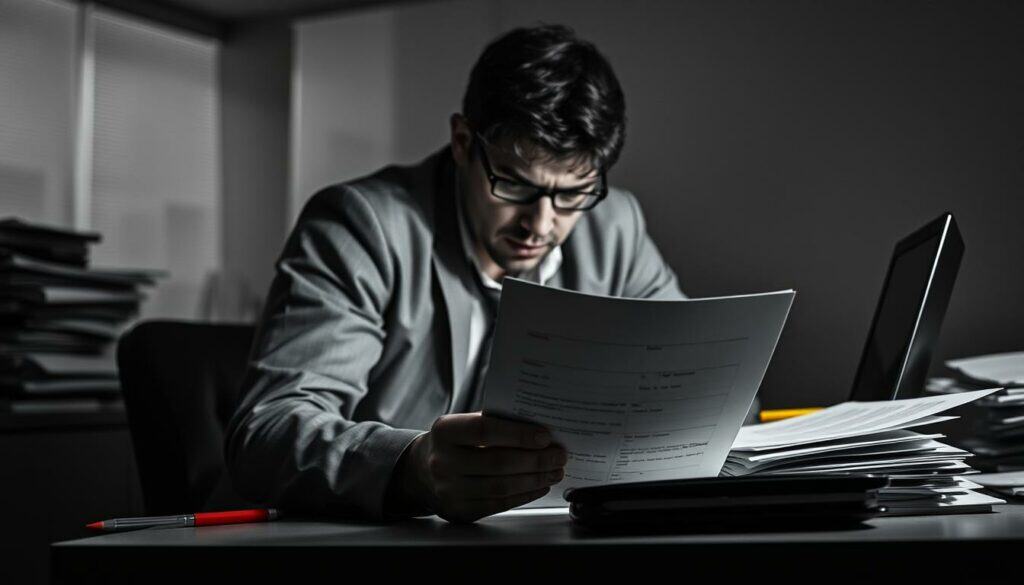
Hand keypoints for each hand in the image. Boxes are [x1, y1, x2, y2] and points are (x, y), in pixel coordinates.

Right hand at [398, 412, 566, 522]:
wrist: (421, 470)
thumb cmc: (453, 442)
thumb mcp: (462, 424)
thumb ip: (493, 423)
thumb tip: (539, 432)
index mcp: (445, 431)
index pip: (484, 431)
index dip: (518, 434)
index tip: (545, 436)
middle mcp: (443, 461)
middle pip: (498, 462)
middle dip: (535, 459)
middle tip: (559, 455)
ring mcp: (449, 490)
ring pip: (501, 487)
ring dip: (534, 479)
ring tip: (554, 471)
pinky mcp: (459, 510)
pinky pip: (499, 504)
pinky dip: (524, 495)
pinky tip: (539, 485)